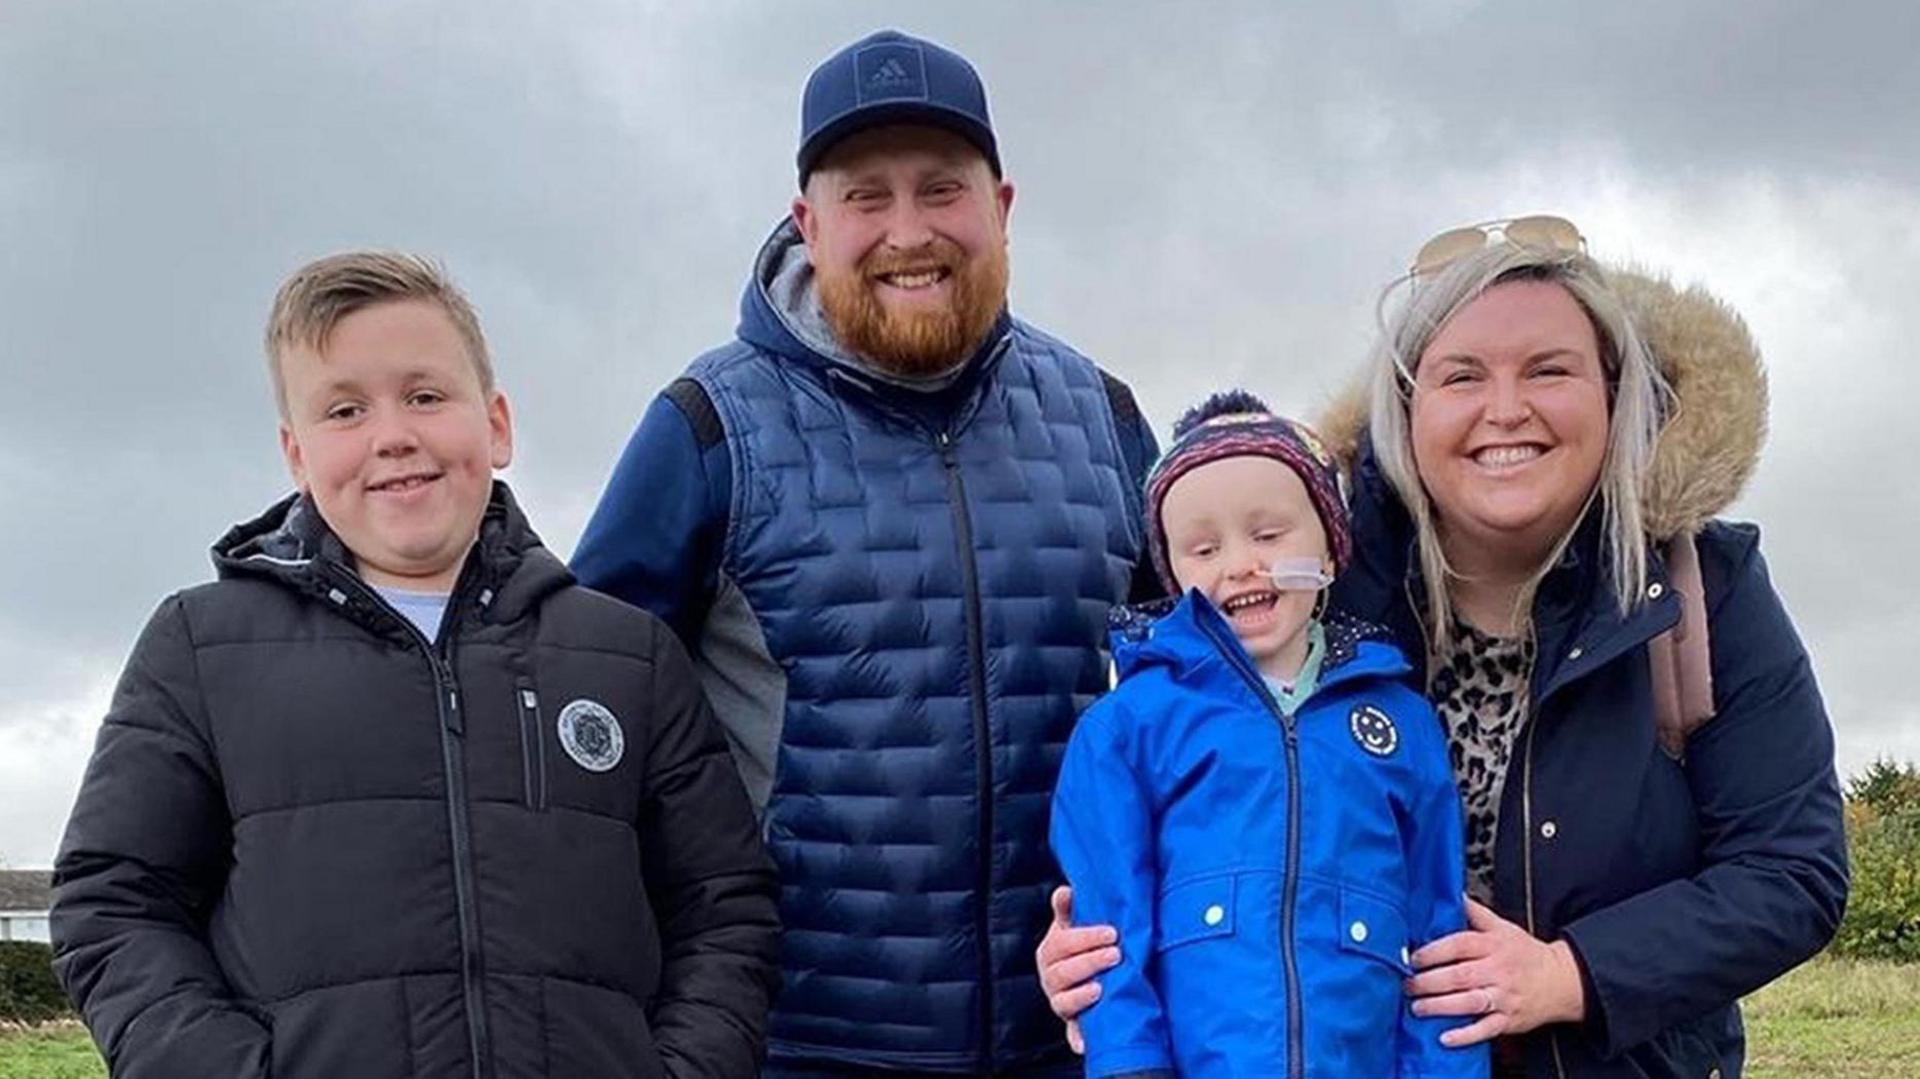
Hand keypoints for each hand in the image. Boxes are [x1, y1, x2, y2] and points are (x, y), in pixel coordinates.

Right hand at [1035, 885, 1120, 1053]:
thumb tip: (1065, 891)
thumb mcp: (1073, 928)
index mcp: (1050, 953)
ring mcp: (1061, 1003)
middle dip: (1089, 963)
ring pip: (1063, 1002)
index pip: (1062, 944)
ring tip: (1101, 988)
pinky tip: (1087, 1043)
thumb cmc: (1082, 948)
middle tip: (1116, 954)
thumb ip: (1068, 911)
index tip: (1112, 933)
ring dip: (1081, 996)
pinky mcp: (1073, 1025)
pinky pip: (1073, 1035)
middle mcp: (1051, 979)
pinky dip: (1078, 1039)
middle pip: (1062, 973)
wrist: (1088, 980)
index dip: (1086, 938)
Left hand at [1404, 898, 1587, 1046]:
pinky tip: (1445, 1038)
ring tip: (1418, 1007)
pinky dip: (1466, 1035)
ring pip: (1470, 1002)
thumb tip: (1452, 894)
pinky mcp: (1508, 1020)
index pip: (1460, 945)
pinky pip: (1486, 1029)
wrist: (1562, 981)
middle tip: (1408, 984)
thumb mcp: (1503, 927)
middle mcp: (1497, 971)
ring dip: (1441, 1006)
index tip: (1414, 957)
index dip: (1434, 951)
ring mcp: (1503, 997)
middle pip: (1460, 975)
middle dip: (1430, 981)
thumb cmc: (1525, 954)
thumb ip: (1475, 912)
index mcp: (1493, 946)